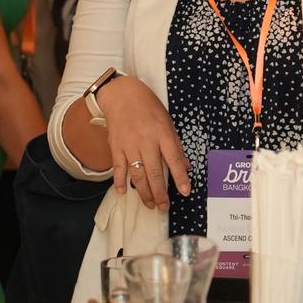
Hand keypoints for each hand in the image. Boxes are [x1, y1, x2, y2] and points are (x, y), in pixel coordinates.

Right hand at [97, 75, 191, 209]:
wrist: (121, 95)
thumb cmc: (148, 107)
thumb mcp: (167, 122)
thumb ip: (176, 145)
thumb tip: (186, 166)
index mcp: (163, 134)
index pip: (174, 159)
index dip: (180, 177)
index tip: (185, 192)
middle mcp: (147, 141)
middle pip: (155, 172)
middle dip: (160, 193)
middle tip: (164, 207)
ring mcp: (130, 145)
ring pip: (137, 174)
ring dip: (144, 192)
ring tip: (150, 204)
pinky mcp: (116, 146)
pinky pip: (118, 167)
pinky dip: (119, 181)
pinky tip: (123, 192)